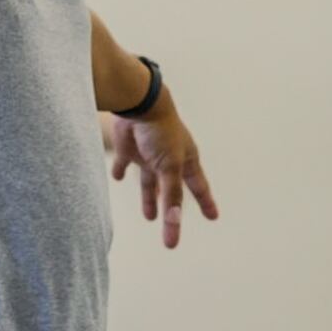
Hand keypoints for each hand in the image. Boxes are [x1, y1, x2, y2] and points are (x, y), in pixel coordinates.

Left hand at [110, 94, 217, 248]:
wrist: (139, 104)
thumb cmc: (161, 133)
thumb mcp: (170, 167)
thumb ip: (172, 194)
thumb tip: (174, 221)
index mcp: (186, 161)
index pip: (198, 187)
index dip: (205, 202)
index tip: (214, 217)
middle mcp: (169, 160)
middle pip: (172, 191)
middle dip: (173, 209)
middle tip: (174, 226)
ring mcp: (149, 155)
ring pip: (150, 183)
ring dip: (149, 198)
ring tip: (149, 216)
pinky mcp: (129, 149)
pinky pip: (124, 163)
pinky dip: (120, 170)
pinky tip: (118, 176)